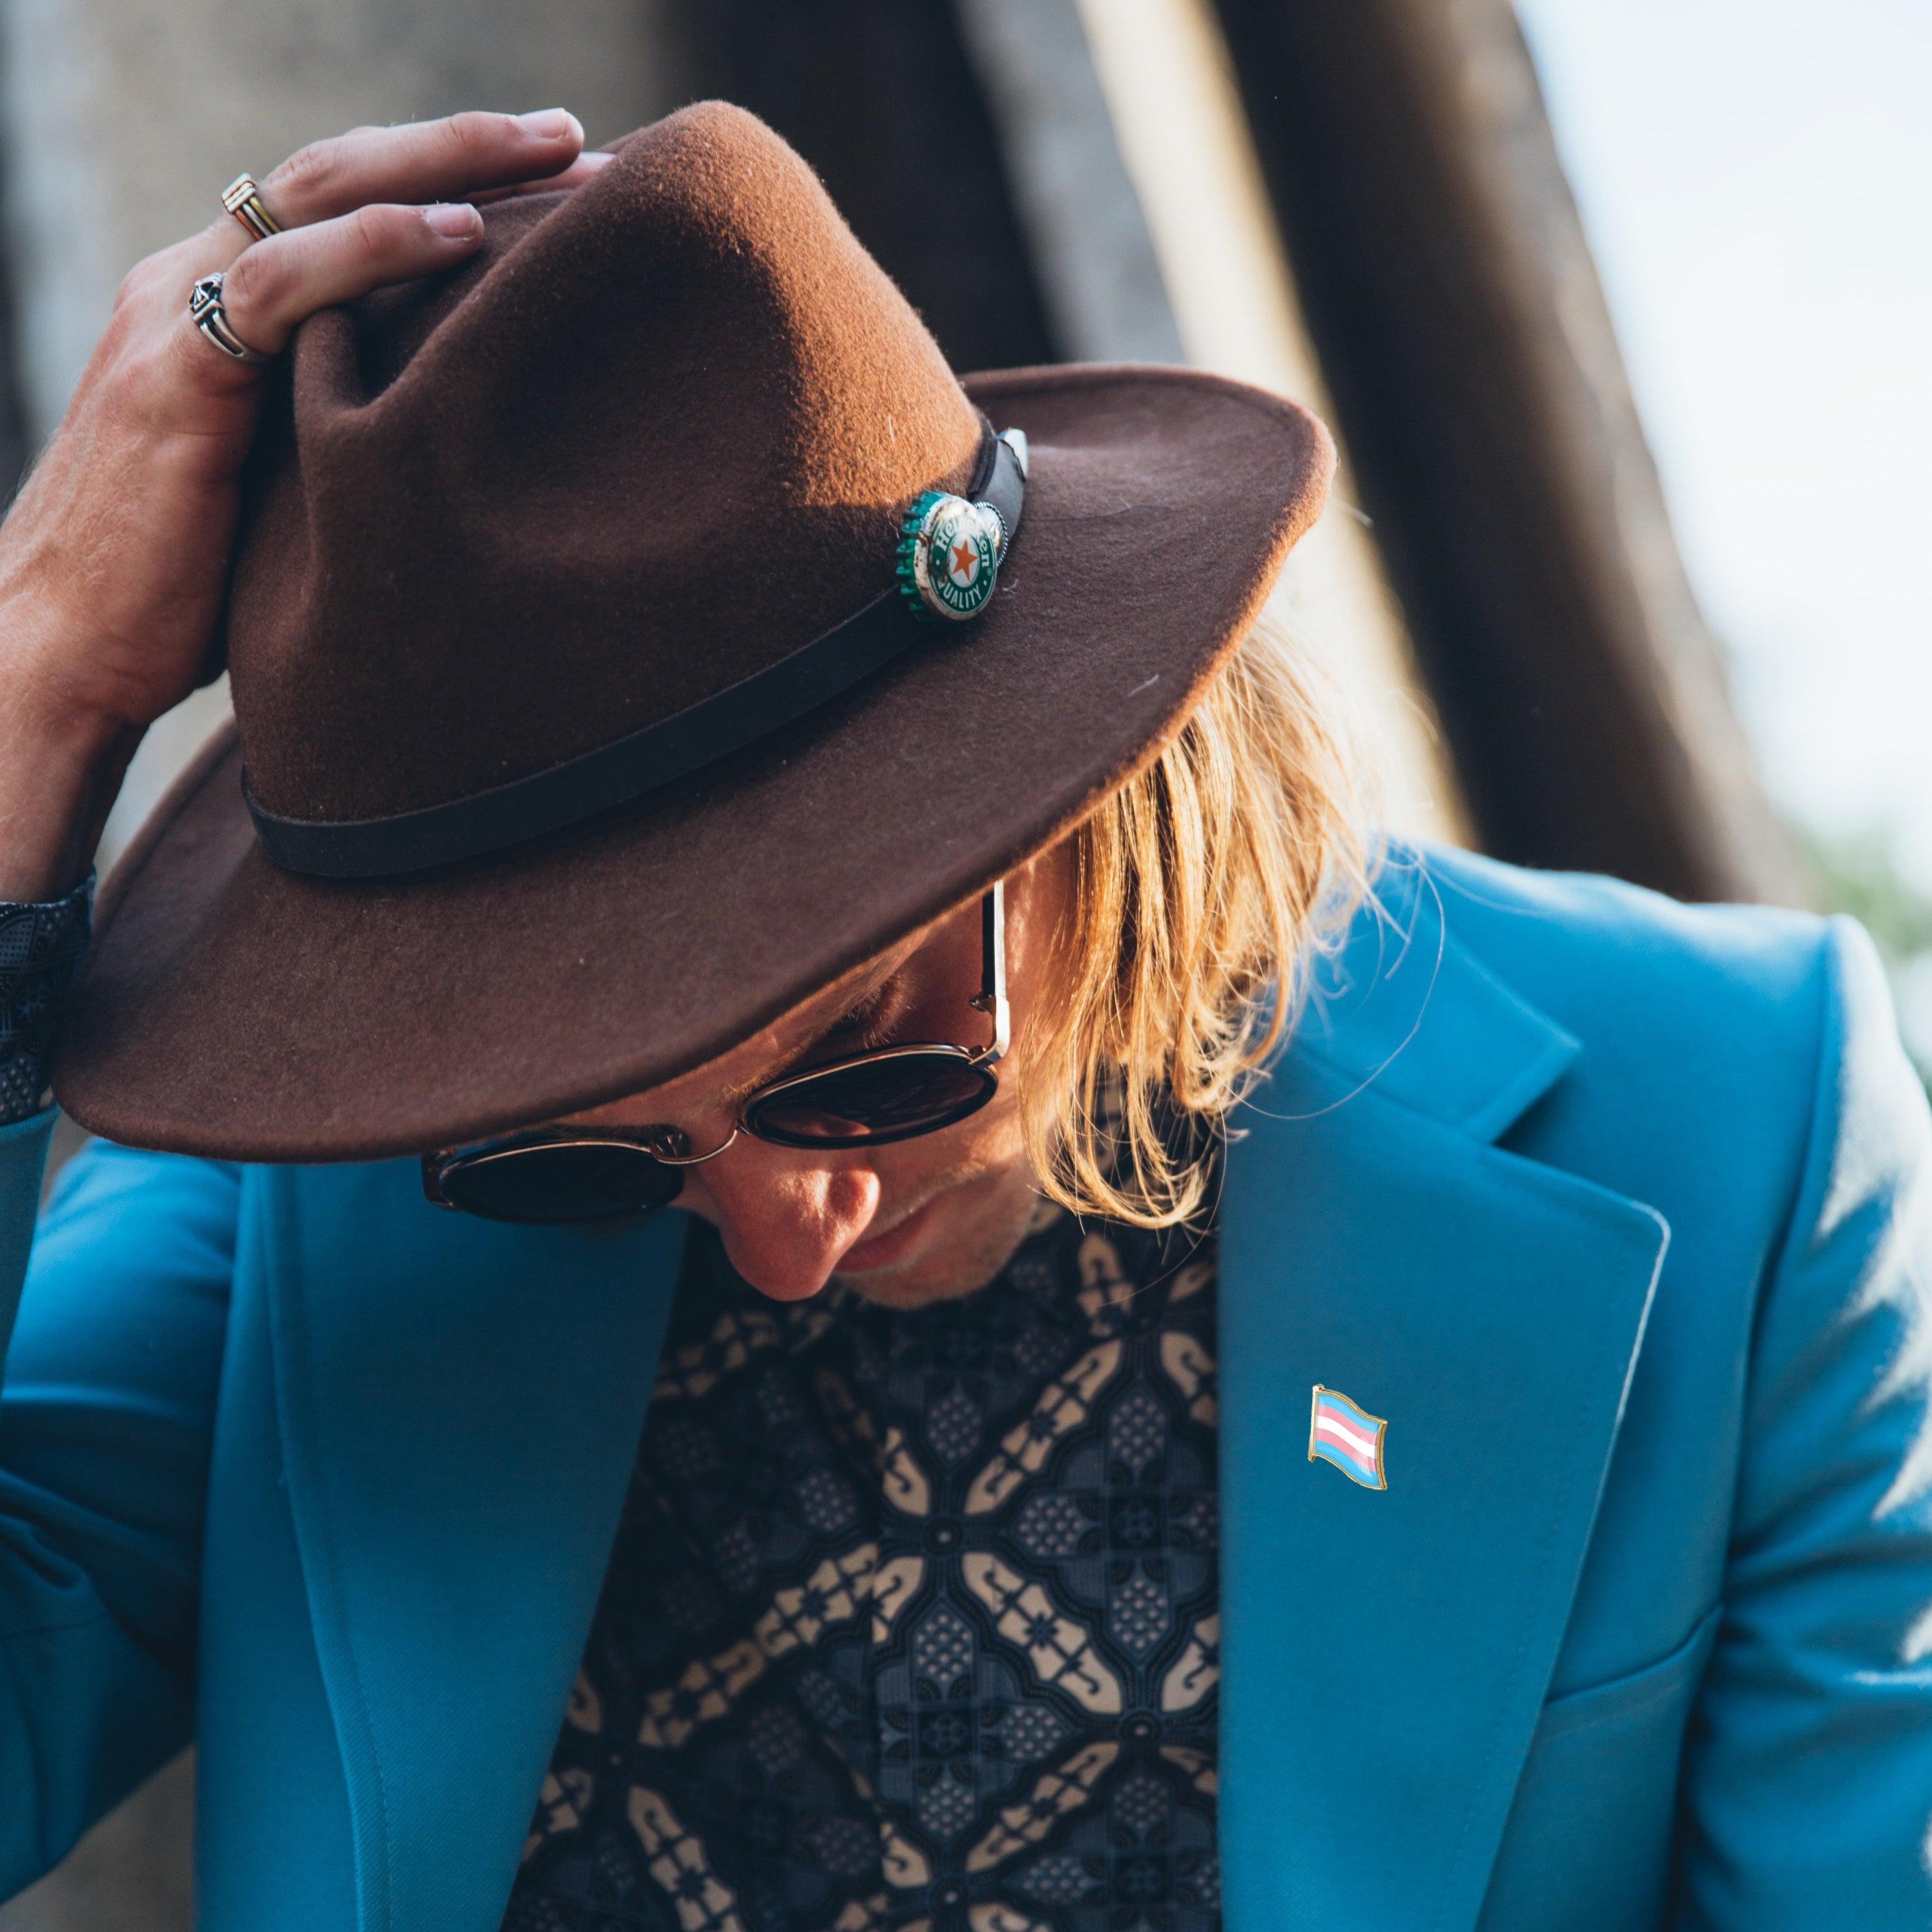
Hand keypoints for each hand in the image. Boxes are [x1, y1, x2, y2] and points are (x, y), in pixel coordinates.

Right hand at [0, 108, 610, 897]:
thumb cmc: (186, 591)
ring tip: (553, 155)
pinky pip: (282, 283)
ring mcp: (176, 319)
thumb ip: (343, 428)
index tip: (556, 178)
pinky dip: (374, 249)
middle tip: (575, 136)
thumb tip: (456, 442)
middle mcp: (191, 286)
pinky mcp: (175, 375)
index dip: (443, 177)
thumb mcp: (287, 485)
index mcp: (217, 306)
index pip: (337, 204)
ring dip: (443, 167)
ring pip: (316, 194)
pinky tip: (462, 236)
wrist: (69, 650)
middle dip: (462, 144)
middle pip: (338, 170)